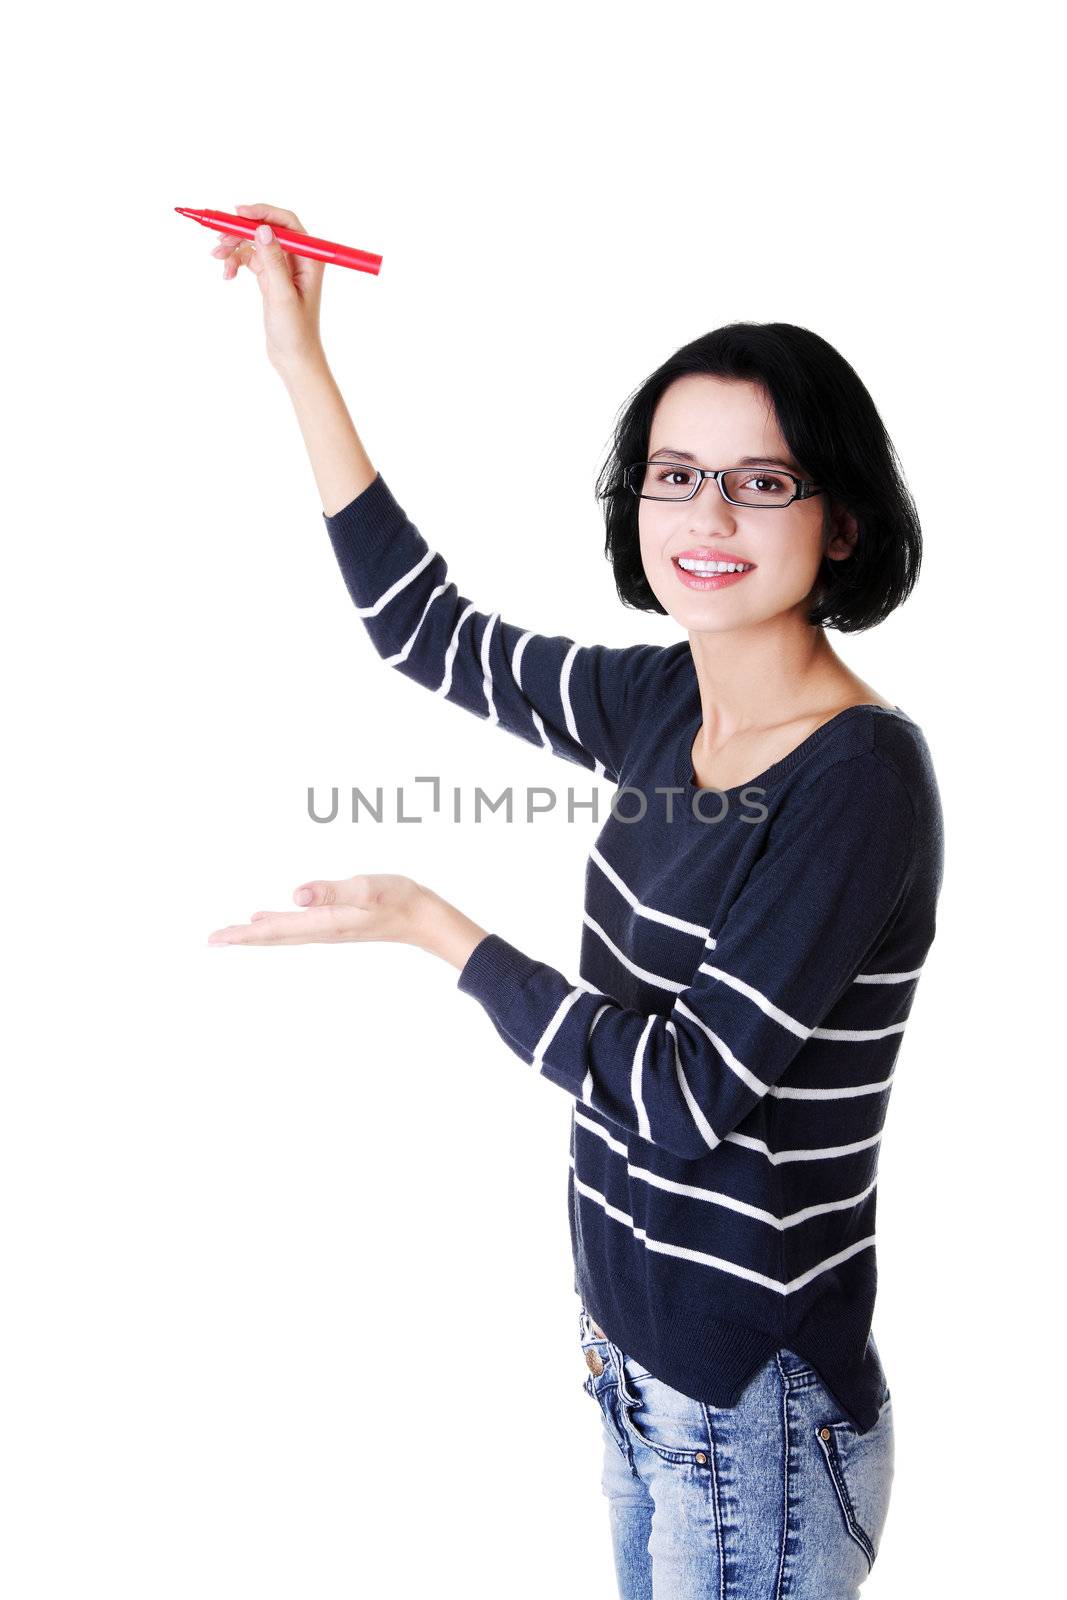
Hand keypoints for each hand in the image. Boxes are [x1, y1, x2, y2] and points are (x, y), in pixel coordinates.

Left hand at [208, 873, 427, 947]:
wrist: (423, 918)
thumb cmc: (398, 899)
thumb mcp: (366, 889)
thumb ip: (332, 891)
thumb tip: (295, 894)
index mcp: (323, 922)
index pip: (274, 930)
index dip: (243, 934)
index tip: (216, 939)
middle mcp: (321, 930)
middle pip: (272, 936)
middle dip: (241, 938)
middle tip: (212, 940)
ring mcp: (328, 929)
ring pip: (282, 934)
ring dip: (255, 934)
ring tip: (232, 933)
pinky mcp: (335, 924)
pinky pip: (295, 928)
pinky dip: (275, 925)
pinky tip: (268, 917)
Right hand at [211, 201, 324, 376]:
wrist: (293, 358)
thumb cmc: (295, 331)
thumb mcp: (282, 295)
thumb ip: (273, 261)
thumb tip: (263, 229)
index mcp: (309, 259)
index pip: (286, 223)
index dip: (262, 213)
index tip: (238, 213)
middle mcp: (298, 258)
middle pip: (266, 230)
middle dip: (241, 231)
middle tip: (219, 239)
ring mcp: (283, 267)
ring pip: (254, 243)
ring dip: (234, 247)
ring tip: (217, 258)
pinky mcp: (270, 277)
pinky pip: (250, 259)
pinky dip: (236, 262)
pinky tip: (227, 275)